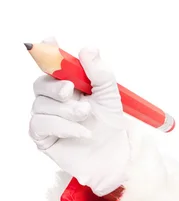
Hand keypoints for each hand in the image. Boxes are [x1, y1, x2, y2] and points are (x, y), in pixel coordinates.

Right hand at [29, 37, 130, 196]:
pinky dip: (62, 126)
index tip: (51, 40)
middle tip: (72, 91)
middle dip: (56, 86)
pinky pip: (40, 124)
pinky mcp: (43, 136)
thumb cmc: (111, 128)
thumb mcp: (110, 97)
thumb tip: (88, 49)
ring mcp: (48, 117)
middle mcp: (56, 100)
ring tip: (86, 118)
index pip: (53, 65)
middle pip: (41, 83)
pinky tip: (80, 132)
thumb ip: (100, 73)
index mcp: (70, 86)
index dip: (49, 52)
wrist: (115, 157)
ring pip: (41, 104)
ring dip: (66, 110)